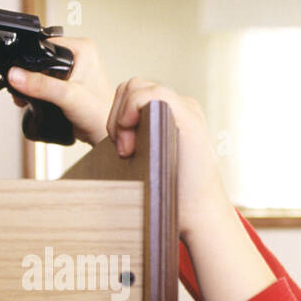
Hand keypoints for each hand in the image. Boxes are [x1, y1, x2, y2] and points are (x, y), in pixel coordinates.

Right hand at [6, 36, 115, 145]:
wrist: (103, 136)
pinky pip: (47, 81)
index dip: (31, 57)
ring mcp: (74, 70)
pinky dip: (38, 90)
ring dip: (33, 83)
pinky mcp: (69, 83)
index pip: (47, 44)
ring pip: (43, 70)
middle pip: (42, 56)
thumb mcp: (66, 96)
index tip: (20, 72)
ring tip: (30, 95)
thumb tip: (16, 75)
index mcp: (83, 48)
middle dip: (30, 73)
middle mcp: (79, 56)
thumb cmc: (99, 114)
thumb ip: (40, 85)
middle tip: (25, 87)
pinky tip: (37, 99)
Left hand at [106, 78, 231, 242]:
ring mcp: (184, 108)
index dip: (115, 117)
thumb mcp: (142, 161)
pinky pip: (152, 94)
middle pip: (130, 87)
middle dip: (116, 117)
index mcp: (166, 116)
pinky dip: (134, 110)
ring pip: (137, 87)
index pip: (130, 96)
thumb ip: (129, 143)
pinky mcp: (189, 115)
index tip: (119, 149)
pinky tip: (133, 137)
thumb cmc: (170, 195)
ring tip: (129, 149)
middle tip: (123, 150)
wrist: (197, 214)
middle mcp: (177, 107)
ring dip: (122, 117)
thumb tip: (103, 142)